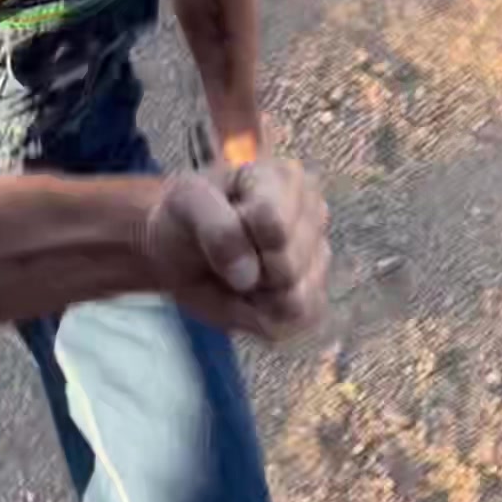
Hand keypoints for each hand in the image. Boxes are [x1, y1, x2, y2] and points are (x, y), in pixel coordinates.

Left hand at [145, 157, 328, 341]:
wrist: (182, 251)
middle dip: (248, 270)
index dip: (238, 237)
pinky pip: (295, 324)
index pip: (272, 222)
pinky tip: (251, 294)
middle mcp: (313, 213)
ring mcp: (318, 256)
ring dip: (255, 297)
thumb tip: (248, 275)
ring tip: (238, 273)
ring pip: (296, 300)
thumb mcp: (185, 204)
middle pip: (288, 266)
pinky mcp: (316, 297)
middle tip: (227, 255)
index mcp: (284, 178)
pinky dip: (262, 317)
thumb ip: (215, 227)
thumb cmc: (187, 217)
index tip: (219, 225)